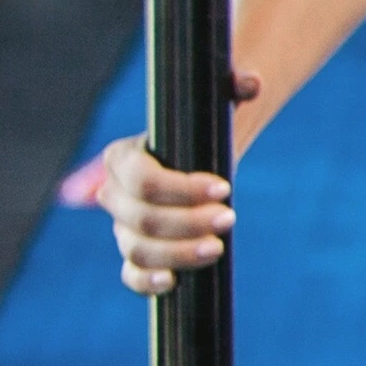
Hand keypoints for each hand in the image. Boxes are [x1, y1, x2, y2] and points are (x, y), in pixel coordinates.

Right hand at [95, 100, 247, 295]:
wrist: (204, 158)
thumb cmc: (207, 128)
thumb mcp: (219, 105)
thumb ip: (233, 87)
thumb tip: (250, 83)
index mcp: (122, 157)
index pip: (140, 179)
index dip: (181, 188)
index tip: (224, 187)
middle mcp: (115, 194)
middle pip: (139, 218)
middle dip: (187, 222)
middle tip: (230, 217)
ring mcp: (124, 226)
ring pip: (135, 248)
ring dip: (176, 253)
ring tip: (217, 248)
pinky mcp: (139, 252)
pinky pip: (130, 275)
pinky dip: (146, 283)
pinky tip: (174, 283)